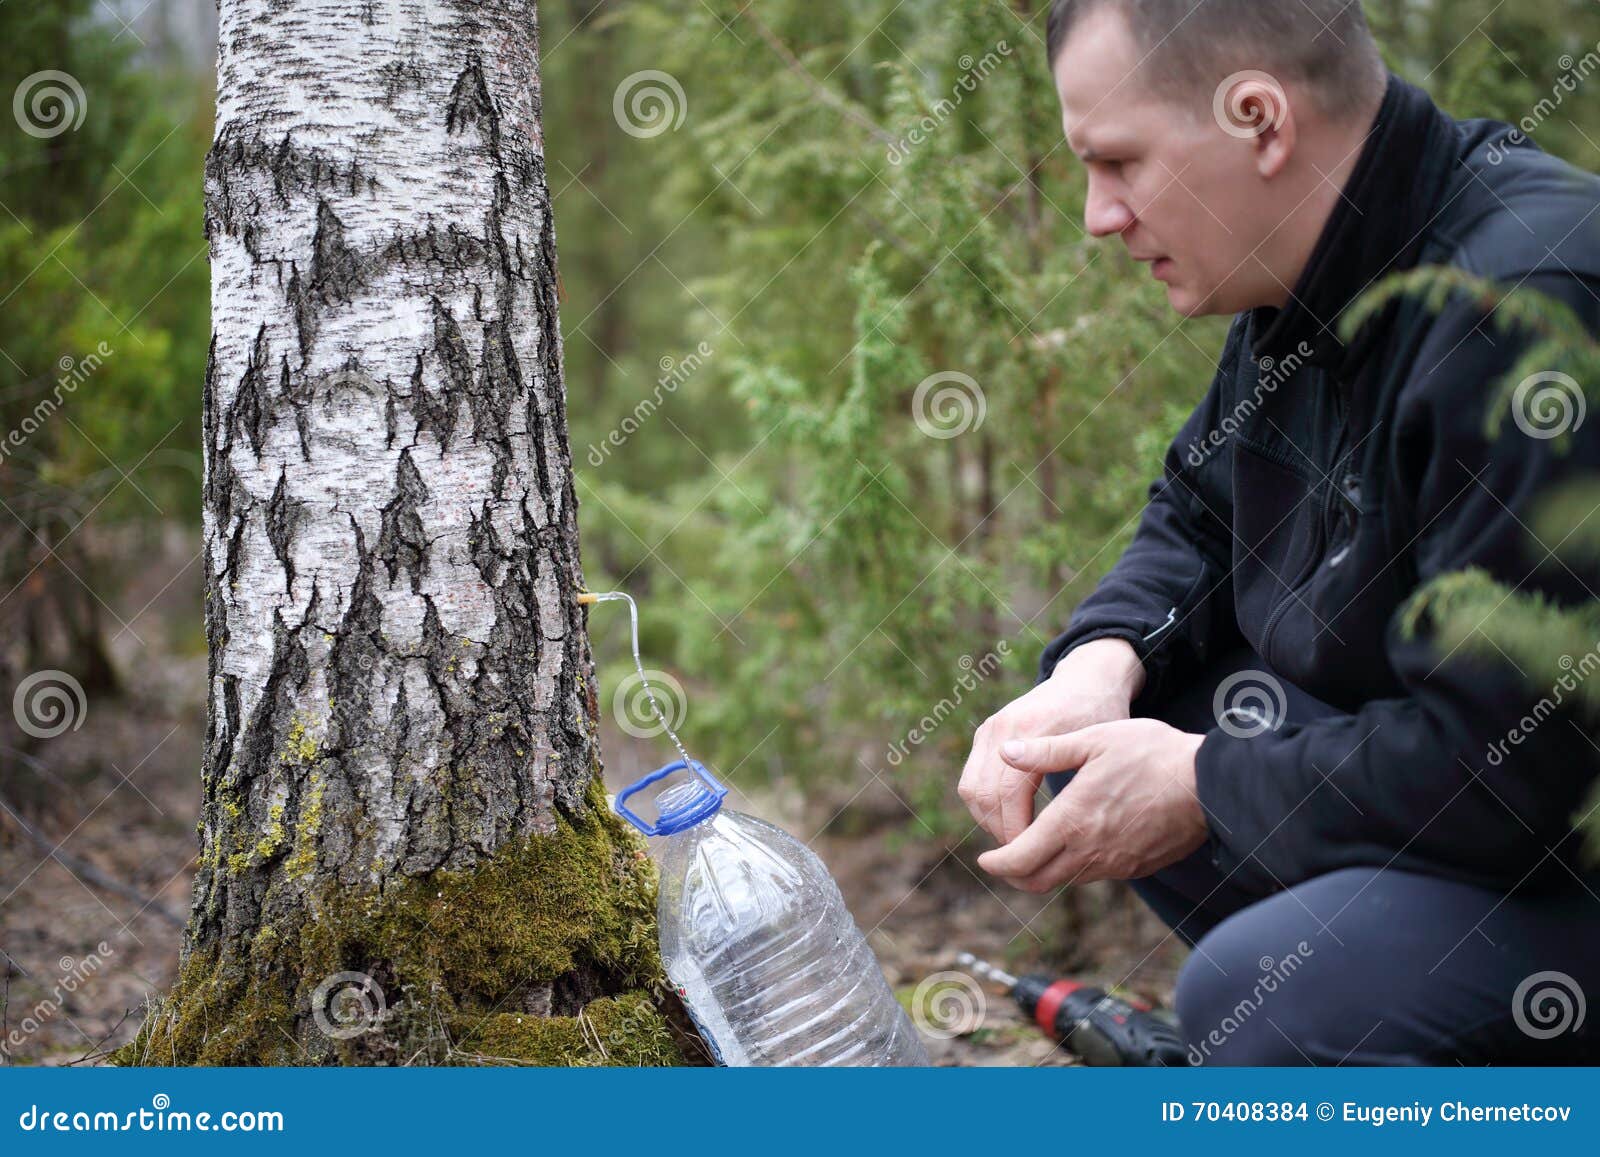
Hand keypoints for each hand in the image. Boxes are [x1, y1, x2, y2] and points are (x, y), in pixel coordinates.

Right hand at [958, 639, 1143, 843]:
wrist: (1086, 679)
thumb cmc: (1101, 714)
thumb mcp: (1098, 743)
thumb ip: (1076, 776)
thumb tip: (1057, 828)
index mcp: (1031, 730)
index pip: (1009, 794)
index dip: (1018, 831)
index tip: (1036, 853)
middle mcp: (1002, 728)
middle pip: (983, 796)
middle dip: (1000, 831)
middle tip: (1025, 855)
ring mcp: (989, 730)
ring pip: (970, 791)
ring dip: (989, 821)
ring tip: (1017, 841)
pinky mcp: (984, 735)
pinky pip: (970, 781)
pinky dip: (984, 806)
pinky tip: (1010, 820)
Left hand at [976, 719, 1207, 892]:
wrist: (1209, 783)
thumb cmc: (1151, 754)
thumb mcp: (1093, 741)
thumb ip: (1046, 751)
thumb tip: (1006, 753)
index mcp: (1072, 821)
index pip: (1018, 859)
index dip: (996, 863)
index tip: (986, 858)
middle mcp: (1090, 851)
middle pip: (1036, 880)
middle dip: (1013, 875)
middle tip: (1003, 860)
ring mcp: (1115, 864)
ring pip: (1066, 880)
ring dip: (1044, 871)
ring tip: (1035, 849)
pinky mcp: (1136, 867)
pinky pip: (1095, 875)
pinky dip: (1075, 867)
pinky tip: (1077, 844)